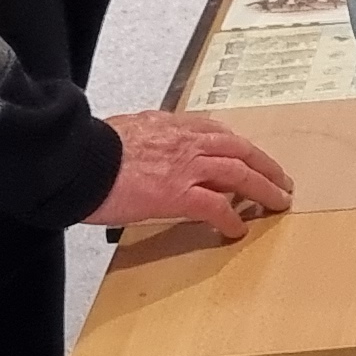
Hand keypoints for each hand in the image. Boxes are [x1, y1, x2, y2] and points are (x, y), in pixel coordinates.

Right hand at [88, 110, 293, 238]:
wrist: (75, 161)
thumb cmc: (89, 150)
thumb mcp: (124, 131)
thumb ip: (145, 137)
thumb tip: (146, 149)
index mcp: (171, 125)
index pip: (217, 132)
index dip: (238, 147)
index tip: (249, 156)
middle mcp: (185, 142)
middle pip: (240, 150)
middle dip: (265, 165)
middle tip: (280, 180)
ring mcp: (185, 167)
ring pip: (239, 174)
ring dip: (263, 188)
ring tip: (277, 202)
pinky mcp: (178, 194)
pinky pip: (216, 207)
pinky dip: (230, 218)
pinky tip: (237, 229)